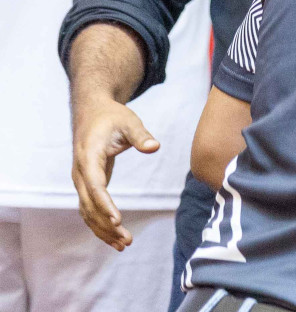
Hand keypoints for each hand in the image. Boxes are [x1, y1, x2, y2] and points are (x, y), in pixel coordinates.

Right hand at [71, 98, 158, 249]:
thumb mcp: (129, 121)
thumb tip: (154, 147)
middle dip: (106, 225)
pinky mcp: (87, 185)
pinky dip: (99, 224)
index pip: (95, 186)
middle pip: (90, 205)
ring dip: (103, 230)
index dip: (105, 205)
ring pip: (87, 212)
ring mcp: (81, 180)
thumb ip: (140, 135)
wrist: (92, 113)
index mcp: (89, 157)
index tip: (117, 220)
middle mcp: (80, 173)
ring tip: (124, 244)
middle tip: (127, 241)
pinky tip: (114, 237)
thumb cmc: (112, 117)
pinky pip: (89, 209)